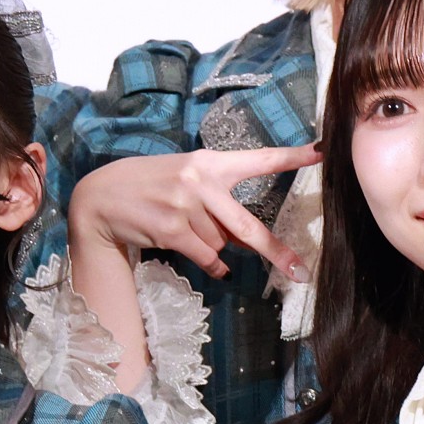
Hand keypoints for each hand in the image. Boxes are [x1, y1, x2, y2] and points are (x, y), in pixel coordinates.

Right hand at [68, 144, 321, 280]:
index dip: (291, 158)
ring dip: (214, 246)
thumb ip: (219, 204)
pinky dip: (212, 265)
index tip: (321, 152)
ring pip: (221, 244)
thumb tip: (246, 242)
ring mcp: (185, 205)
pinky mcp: (171, 228)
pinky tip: (205, 259)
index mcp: (211, 163)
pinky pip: (207, 257)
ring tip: (187, 228)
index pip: (258, 159)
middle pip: (248, 225)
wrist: (102, 196)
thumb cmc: (153, 188)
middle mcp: (201, 182)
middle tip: (300, 271)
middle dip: (276, 251)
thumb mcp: (188, 182)